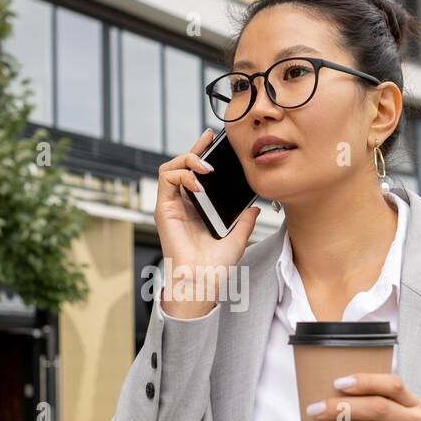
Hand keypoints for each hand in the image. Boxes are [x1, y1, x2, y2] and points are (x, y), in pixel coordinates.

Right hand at [155, 128, 260, 318]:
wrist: (203, 281)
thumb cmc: (216, 266)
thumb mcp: (238, 237)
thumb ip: (245, 220)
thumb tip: (256, 207)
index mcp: (196, 208)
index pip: (196, 173)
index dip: (202, 153)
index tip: (214, 139)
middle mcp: (182, 204)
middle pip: (181, 165)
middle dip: (194, 149)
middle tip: (209, 142)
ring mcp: (172, 205)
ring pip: (170, 167)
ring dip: (187, 160)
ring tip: (206, 166)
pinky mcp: (164, 209)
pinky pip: (167, 179)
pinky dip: (182, 175)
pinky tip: (199, 183)